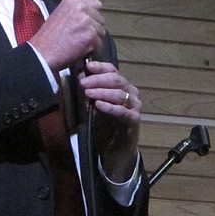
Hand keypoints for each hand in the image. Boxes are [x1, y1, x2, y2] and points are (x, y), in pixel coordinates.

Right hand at [27, 0, 104, 72]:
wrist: (43, 52)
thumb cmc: (49, 37)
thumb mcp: (59, 14)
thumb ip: (75, 12)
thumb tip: (89, 15)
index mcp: (73, 0)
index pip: (96, 4)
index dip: (92, 15)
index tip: (87, 22)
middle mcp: (82, 8)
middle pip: (100, 18)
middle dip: (94, 28)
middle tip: (81, 35)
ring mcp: (87, 22)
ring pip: (101, 31)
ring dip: (93, 39)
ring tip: (79, 43)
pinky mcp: (91, 36)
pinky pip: (99, 44)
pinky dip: (92, 49)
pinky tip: (80, 50)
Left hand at [80, 59, 140, 181]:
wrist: (116, 149)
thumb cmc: (106, 125)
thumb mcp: (95, 106)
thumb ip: (91, 92)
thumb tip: (80, 77)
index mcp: (122, 86)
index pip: (113, 71)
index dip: (100, 67)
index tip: (87, 66)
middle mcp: (131, 93)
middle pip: (116, 80)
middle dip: (98, 80)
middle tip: (83, 83)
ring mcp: (134, 106)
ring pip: (119, 94)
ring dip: (102, 92)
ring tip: (88, 93)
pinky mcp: (134, 120)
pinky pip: (122, 111)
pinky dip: (110, 107)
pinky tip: (99, 105)